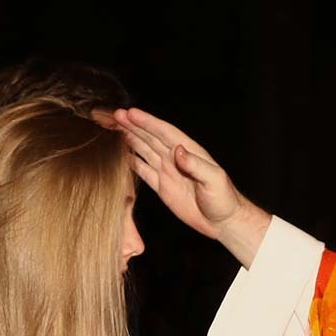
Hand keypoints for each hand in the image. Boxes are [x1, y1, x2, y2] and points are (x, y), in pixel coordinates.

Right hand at [113, 107, 269, 266]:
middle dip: (131, 125)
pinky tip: (120, 153)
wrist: (222, 222)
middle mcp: (175, 159)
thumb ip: (196, 165)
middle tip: (113, 115)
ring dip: (128, 139)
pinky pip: (143, 170)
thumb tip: (178, 150)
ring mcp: (168, 172)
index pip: (164, 133)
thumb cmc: (224, 200)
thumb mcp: (214, 179)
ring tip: (112, 128)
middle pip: (149, 137)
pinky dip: (131, 161)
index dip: (147, 122)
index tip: (130, 113)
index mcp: (188, 152)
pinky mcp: (163, 187)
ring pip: (144, 150)